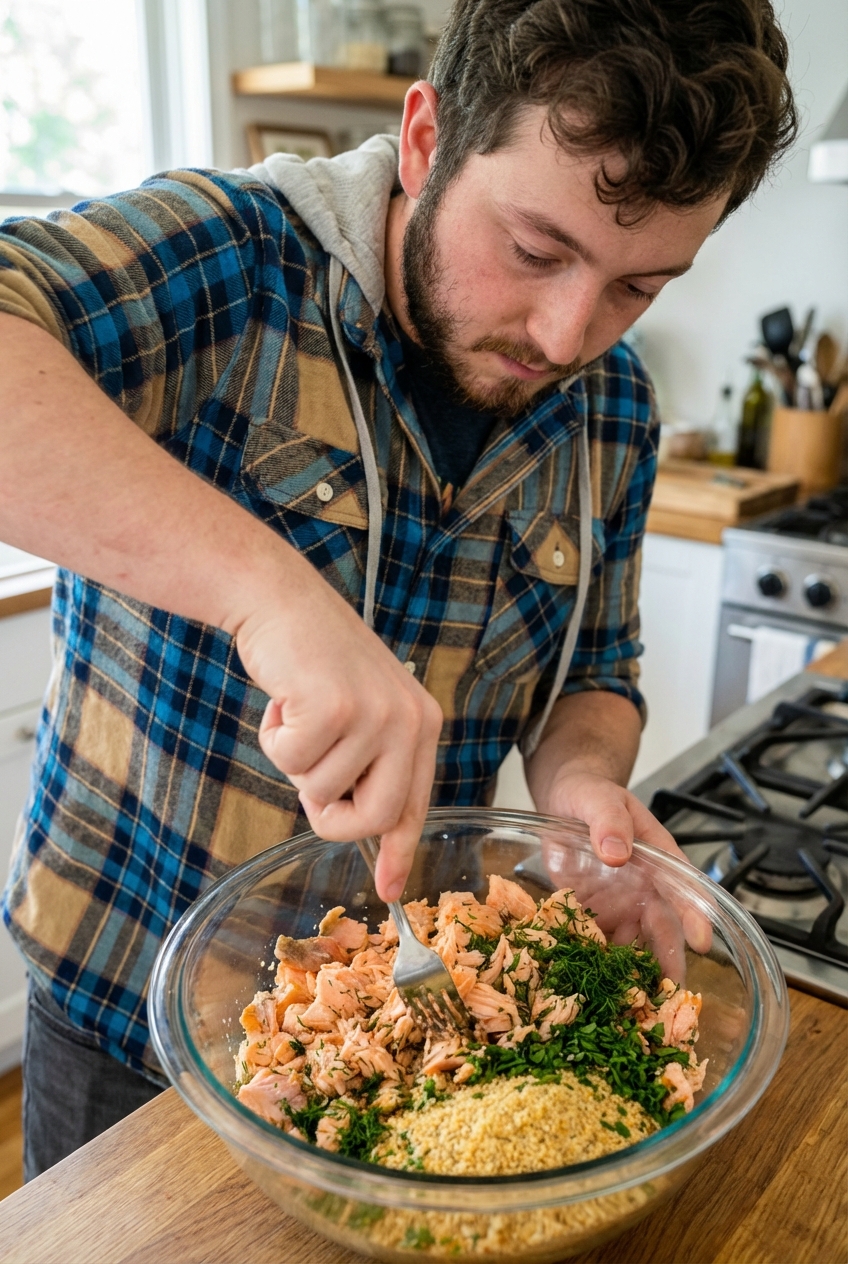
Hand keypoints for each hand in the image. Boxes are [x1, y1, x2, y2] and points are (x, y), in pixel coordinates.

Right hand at [234, 550, 442, 902]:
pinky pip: (291, 763)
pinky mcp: (334, 708)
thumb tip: (363, 833)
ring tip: (297, 713)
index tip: (390, 891)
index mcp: (422, 723)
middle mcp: (409, 720)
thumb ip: (369, 765)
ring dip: (294, 761)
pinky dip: (273, 739)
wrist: (281, 599)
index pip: (416, 804)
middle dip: (330, 816)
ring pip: (321, 790)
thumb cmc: (314, 660)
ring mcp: (374, 714)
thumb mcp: (361, 711)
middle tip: (309, 782)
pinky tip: (282, 701)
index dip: (399, 850)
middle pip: (375, 816)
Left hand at [540, 771, 712, 973]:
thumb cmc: (590, 794)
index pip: (683, 887)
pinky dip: (600, 963)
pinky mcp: (594, 913)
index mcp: (658, 856)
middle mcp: (645, 885)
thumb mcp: (599, 799)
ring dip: (636, 970)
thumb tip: (617, 852)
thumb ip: (608, 823)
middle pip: (664, 925)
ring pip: (635, 942)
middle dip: (670, 958)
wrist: (563, 798)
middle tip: (670, 993)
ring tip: (635, 1002)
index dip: (694, 915)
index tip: (701, 941)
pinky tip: (596, 988)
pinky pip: (600, 942)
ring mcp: (621, 902)